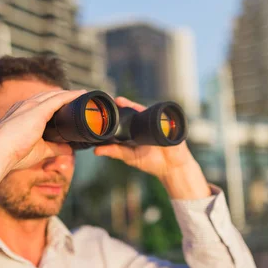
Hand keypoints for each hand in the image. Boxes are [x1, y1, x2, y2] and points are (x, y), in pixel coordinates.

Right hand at [0, 90, 85, 187]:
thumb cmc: (13, 154)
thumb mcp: (39, 151)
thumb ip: (55, 148)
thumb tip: (69, 150)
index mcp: (22, 113)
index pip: (42, 102)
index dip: (57, 102)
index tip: (70, 104)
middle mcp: (26, 105)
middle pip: (50, 95)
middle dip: (65, 95)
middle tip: (81, 97)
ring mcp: (31, 106)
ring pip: (55, 94)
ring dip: (71, 93)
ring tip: (85, 94)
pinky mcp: (37, 110)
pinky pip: (59, 99)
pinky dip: (71, 96)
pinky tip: (82, 94)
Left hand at [94, 96, 210, 198]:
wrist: (171, 167)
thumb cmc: (151, 162)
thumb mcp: (129, 157)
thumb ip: (115, 152)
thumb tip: (96, 151)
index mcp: (134, 130)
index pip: (123, 118)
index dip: (115, 112)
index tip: (104, 108)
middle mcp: (144, 123)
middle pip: (133, 110)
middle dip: (124, 104)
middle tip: (114, 100)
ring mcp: (156, 122)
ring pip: (145, 110)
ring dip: (134, 106)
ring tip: (122, 102)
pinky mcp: (167, 124)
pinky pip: (160, 115)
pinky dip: (154, 112)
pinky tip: (143, 109)